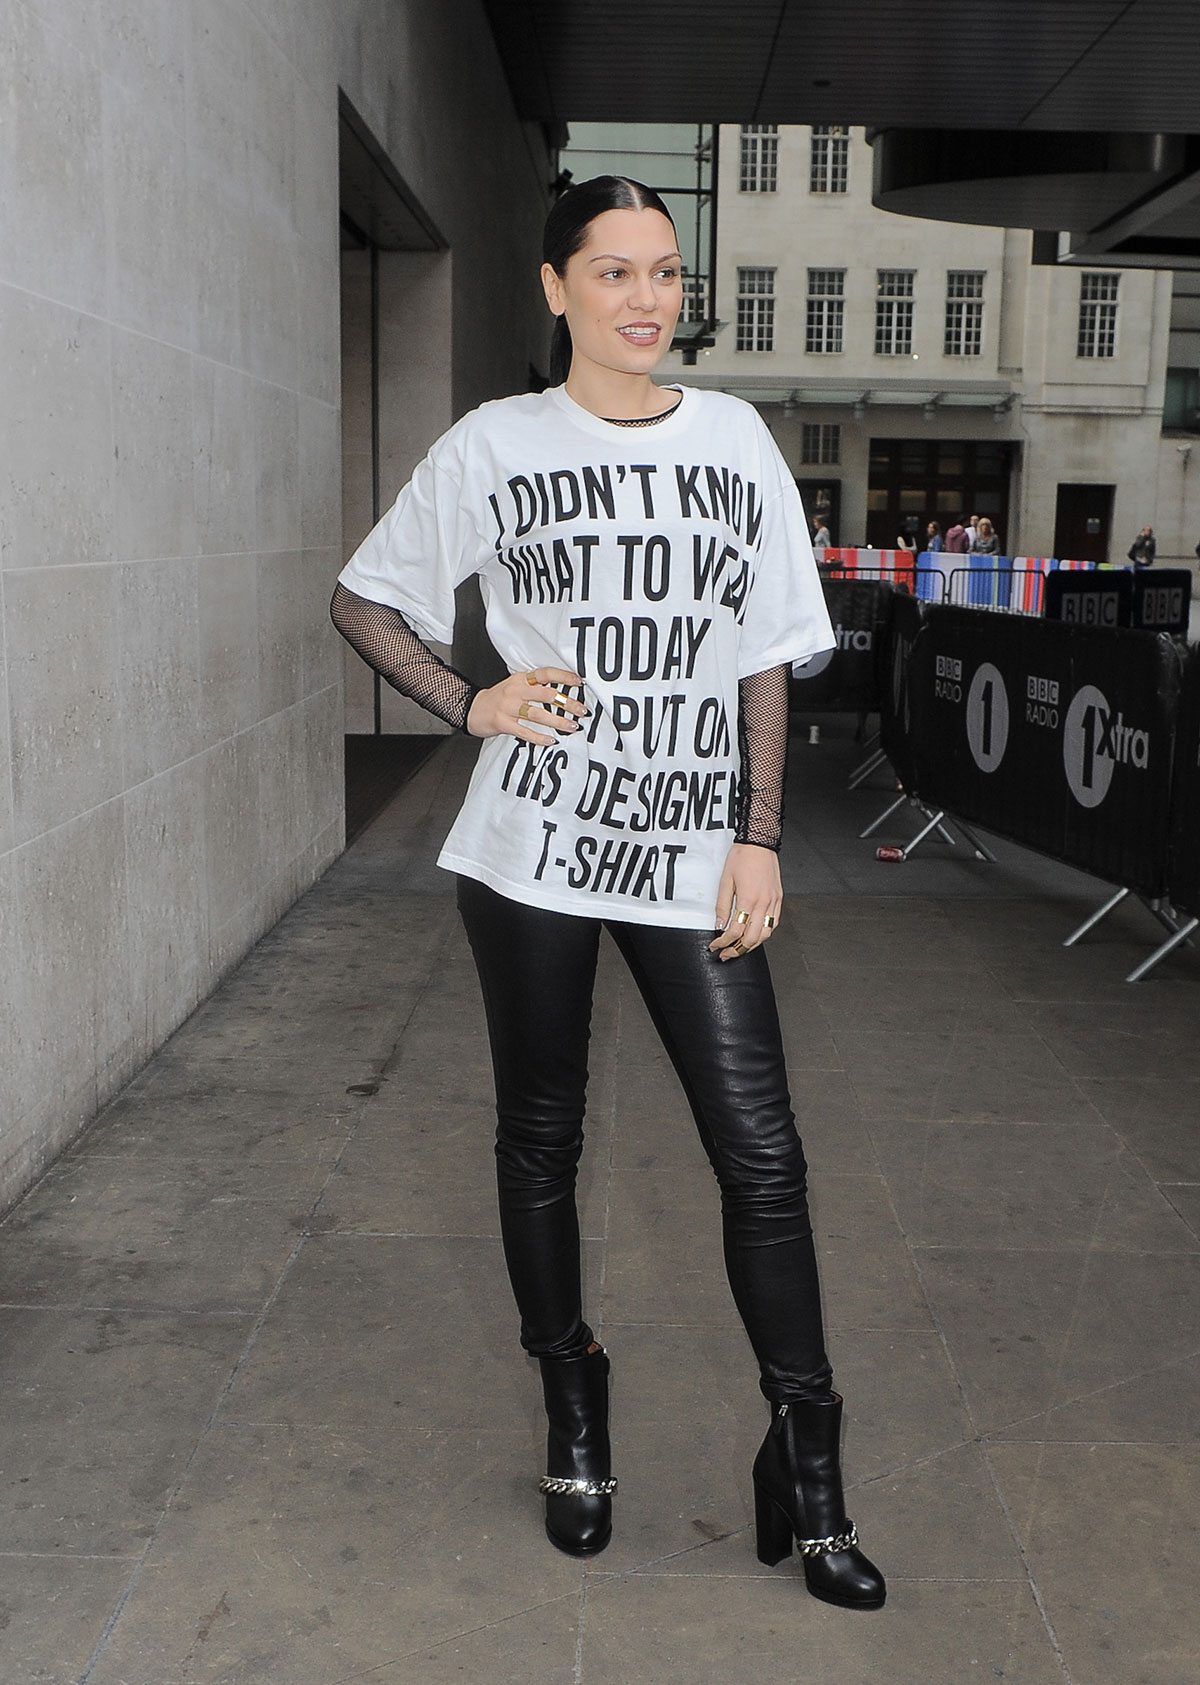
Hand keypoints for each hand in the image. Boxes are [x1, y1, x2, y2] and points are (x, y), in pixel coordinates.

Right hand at [466, 666, 587, 745]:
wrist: (471, 709)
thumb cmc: (497, 698)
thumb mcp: (514, 685)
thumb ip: (534, 686)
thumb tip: (561, 693)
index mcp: (520, 679)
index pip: (545, 673)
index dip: (563, 676)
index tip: (578, 682)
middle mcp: (515, 691)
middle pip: (546, 695)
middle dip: (567, 703)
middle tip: (582, 710)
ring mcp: (508, 707)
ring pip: (538, 714)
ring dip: (558, 722)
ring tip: (572, 726)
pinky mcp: (503, 723)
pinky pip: (524, 731)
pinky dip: (539, 737)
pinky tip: (551, 740)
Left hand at [708, 843, 782, 960]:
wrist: (759, 842)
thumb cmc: (742, 857)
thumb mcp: (725, 880)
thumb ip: (722, 905)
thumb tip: (719, 924)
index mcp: (748, 899)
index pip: (735, 931)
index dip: (723, 942)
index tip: (715, 946)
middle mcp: (763, 903)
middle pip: (752, 938)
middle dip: (737, 950)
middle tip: (726, 954)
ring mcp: (773, 901)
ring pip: (766, 934)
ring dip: (752, 945)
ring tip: (739, 948)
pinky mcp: (779, 898)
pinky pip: (774, 923)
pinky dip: (764, 933)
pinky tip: (755, 934)